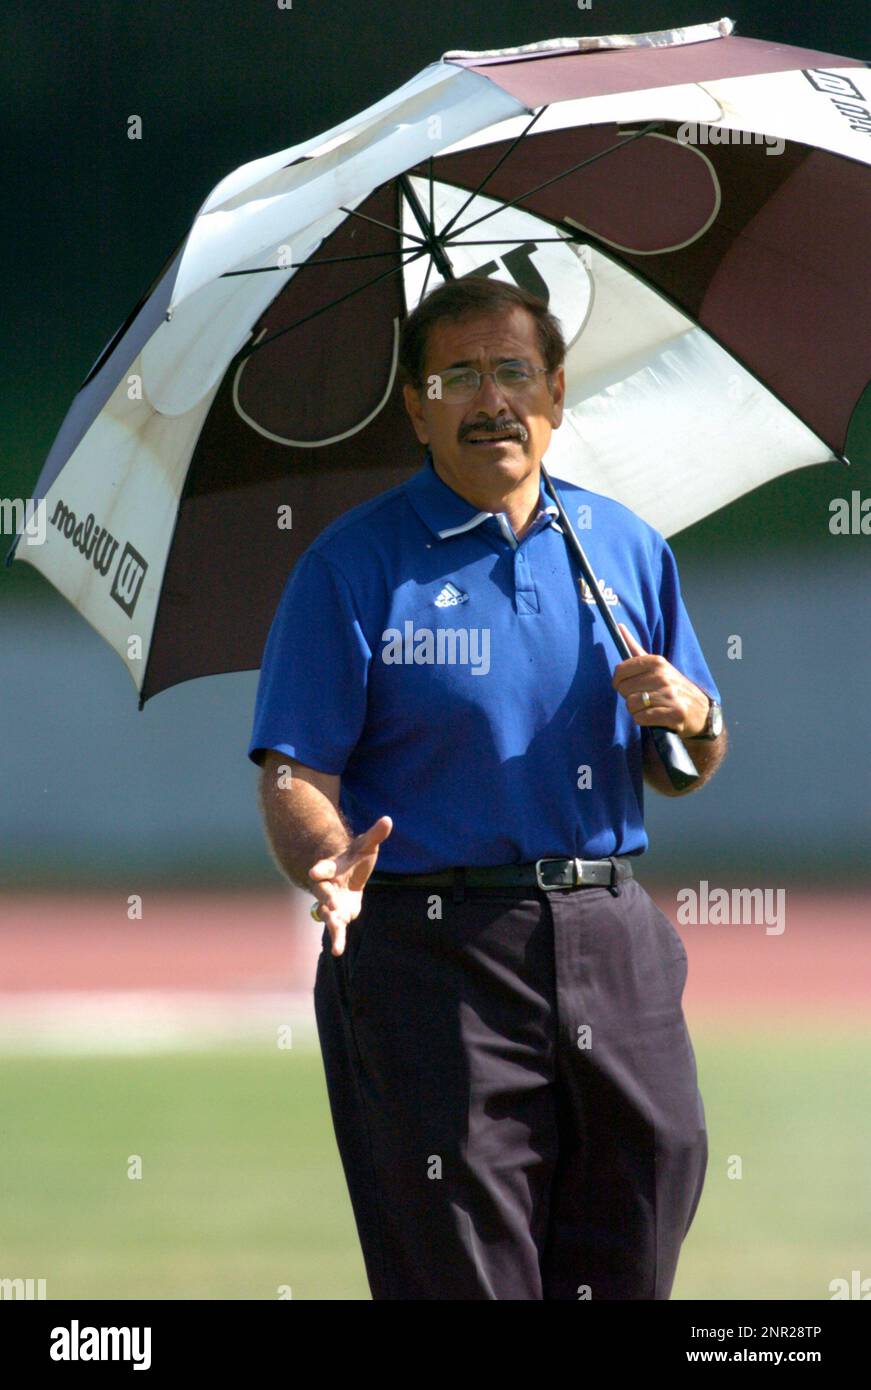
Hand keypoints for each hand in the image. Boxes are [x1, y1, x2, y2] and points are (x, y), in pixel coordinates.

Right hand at [308, 815, 392, 956]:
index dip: (319, 869)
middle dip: (325, 898)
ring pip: (326, 912)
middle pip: (322, 892)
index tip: (313, 871)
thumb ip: (375, 835)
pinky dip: (337, 939)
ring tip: (335, 932)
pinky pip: (336, 928)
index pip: (324, 867)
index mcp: (331, 867)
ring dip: (330, 921)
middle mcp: (327, 886)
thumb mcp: (366, 845)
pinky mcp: (338, 915)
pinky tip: (337, 951)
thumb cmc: (355, 858)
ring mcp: (330, 902)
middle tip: (330, 905)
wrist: (346, 875)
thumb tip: (388, 819)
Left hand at [612, 624, 709, 737]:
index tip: (627, 685)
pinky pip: (641, 718)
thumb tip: (619, 627)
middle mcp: (664, 676)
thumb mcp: (658, 666)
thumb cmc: (673, 687)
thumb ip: (636, 648)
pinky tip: (654, 717)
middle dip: (629, 697)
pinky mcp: (674, 713)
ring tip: (649, 708)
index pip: (620, 670)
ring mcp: (670, 695)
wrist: (700, 712)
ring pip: (632, 705)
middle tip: (644, 698)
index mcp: (658, 662)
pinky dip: (644, 720)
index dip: (619, 681)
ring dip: (636, 710)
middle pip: (624, 689)